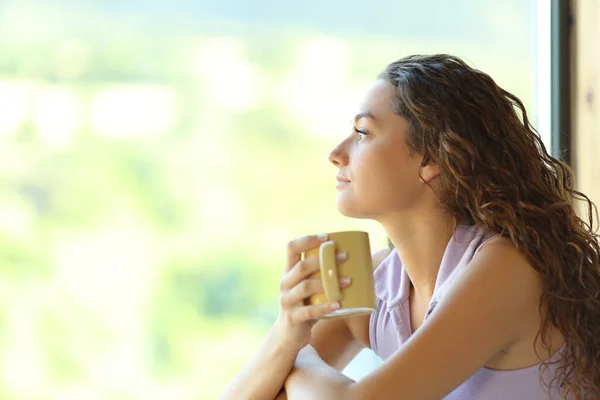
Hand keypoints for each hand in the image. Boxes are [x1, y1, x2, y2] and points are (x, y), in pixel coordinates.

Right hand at [274, 234, 350, 351]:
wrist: (289, 335)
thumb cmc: (306, 305)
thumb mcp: (309, 288)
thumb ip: (322, 276)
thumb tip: (358, 262)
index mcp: (288, 272)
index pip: (292, 248)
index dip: (307, 240)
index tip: (327, 238)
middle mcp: (285, 283)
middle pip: (301, 267)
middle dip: (323, 259)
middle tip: (345, 256)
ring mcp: (287, 301)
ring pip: (306, 287)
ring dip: (328, 283)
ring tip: (348, 281)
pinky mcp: (293, 318)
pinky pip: (310, 311)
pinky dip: (325, 307)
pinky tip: (339, 305)